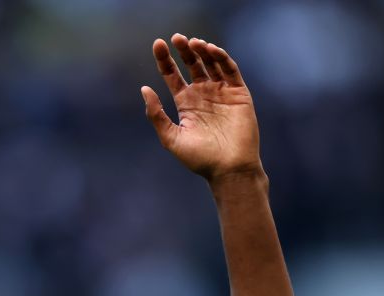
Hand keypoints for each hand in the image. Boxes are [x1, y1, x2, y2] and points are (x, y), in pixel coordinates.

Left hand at [142, 34, 263, 181]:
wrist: (229, 169)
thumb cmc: (200, 159)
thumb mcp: (171, 137)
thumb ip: (156, 114)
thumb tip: (144, 89)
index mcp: (186, 103)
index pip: (172, 75)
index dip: (165, 60)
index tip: (158, 44)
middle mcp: (203, 94)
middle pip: (191, 64)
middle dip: (183, 50)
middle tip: (176, 38)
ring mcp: (222, 92)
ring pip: (211, 63)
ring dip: (202, 50)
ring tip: (193, 42)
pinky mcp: (239, 94)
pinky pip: (230, 70)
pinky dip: (221, 58)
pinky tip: (211, 50)